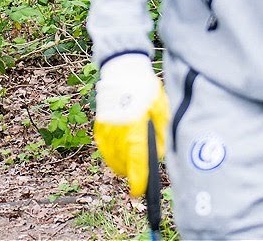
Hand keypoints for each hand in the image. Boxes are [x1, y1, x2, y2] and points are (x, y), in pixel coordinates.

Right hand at [93, 54, 168, 195]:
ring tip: (130, 166)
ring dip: (121, 165)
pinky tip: (119, 154)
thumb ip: (160, 134)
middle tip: (140, 175)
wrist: (123, 69)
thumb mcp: (161, 109)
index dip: (137, 180)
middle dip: (131, 173)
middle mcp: (119, 130)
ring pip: (111, 157)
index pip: (136, 161)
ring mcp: (107, 128)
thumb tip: (157, 154)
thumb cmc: (145, 89)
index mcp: (136, 127)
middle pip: (122, 163)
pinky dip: (111, 154)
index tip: (139, 192)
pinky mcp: (100, 124)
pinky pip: (104, 147)